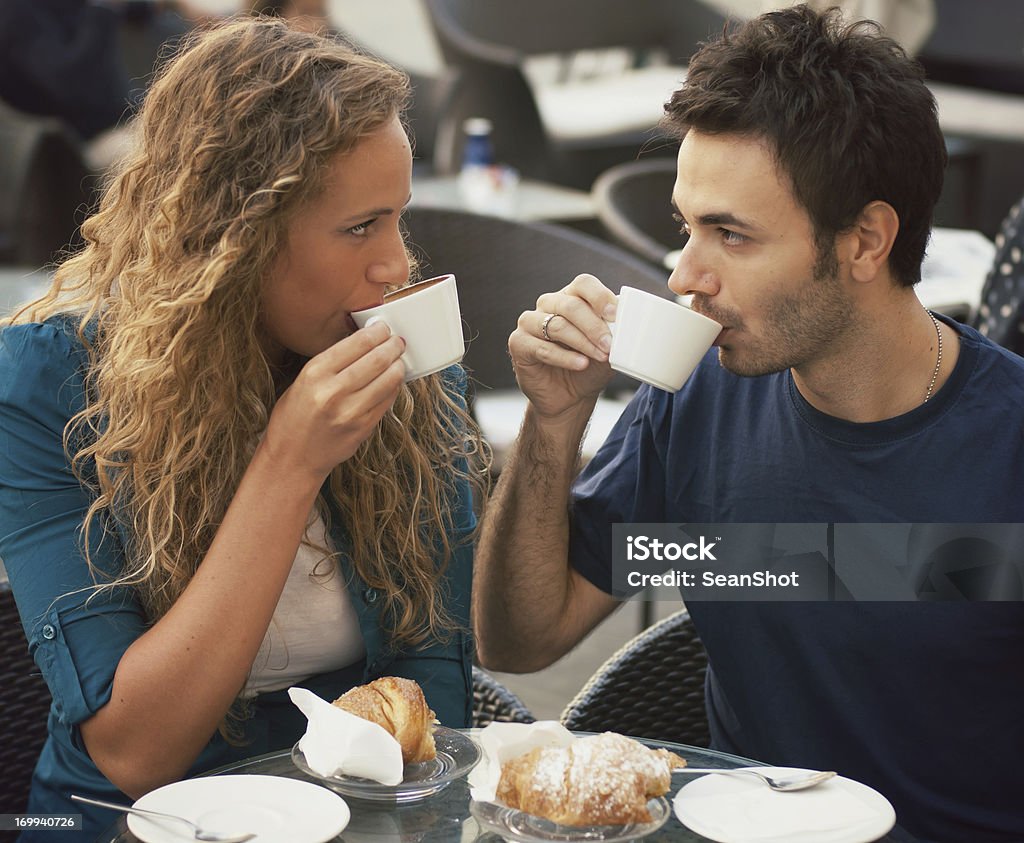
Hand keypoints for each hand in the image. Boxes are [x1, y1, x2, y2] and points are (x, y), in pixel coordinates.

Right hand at [263, 322, 405, 480]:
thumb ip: (330, 364)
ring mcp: (351, 412)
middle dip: (392, 346)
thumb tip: (362, 344)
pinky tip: (393, 380)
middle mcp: (333, 392)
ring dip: (398, 365)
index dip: (376, 332)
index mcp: (314, 374)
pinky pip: (387, 400)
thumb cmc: (293, 418)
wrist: (293, 459)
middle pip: (377, 359)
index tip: (382, 328)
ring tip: (399, 358)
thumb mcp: (302, 382)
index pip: (356, 344)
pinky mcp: (364, 428)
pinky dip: (394, 387)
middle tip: (397, 341)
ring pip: (388, 379)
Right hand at [509, 274, 617, 418]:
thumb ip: (615, 333)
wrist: (569, 397)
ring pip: (557, 325)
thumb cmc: (589, 367)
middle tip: (609, 345)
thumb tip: (627, 323)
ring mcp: (530, 322)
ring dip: (582, 342)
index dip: (600, 296)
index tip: (615, 315)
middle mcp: (549, 304)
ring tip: (599, 356)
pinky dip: (565, 357)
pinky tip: (581, 364)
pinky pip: (542, 347)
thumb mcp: (608, 349)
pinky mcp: (519, 343)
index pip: (584, 284)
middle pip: (571, 305)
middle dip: (594, 326)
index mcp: (572, 297)